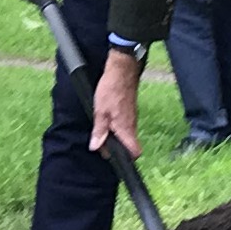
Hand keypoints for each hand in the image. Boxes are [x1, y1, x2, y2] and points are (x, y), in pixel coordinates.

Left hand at [91, 46, 146, 161]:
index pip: (134, 152)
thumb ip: (99, 131)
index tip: (112, 156)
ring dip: (113, 135)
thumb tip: (96, 147)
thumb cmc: (111, 90)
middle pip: (128, 145)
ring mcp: (131, 118)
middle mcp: (132, 125)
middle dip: (115, 147)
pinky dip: (114, 125)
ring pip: (124, 134)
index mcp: (126, 129)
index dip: (125, 158)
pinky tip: (105, 118)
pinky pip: (123, 124)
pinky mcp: (129, 111)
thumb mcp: (100, 112)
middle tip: (100, 142)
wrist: (121, 70)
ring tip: (100, 128)